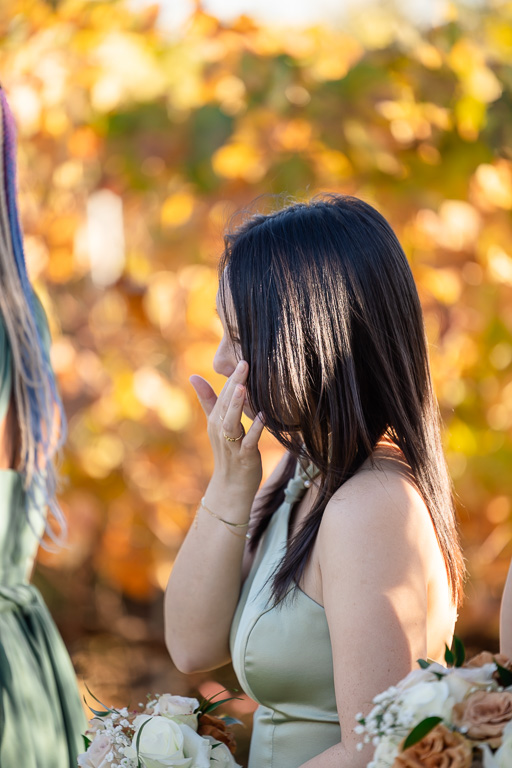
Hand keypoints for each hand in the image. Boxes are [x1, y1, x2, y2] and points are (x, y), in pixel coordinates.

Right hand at [190, 360, 264, 500]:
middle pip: (225, 404)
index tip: (240, 357)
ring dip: (236, 405)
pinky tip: (263, 416)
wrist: (231, 486)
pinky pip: (248, 441)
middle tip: (244, 363)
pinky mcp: (244, 457)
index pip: (222, 395)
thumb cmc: (228, 452)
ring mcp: (231, 444)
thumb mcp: (216, 424)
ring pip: (231, 422)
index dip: (231, 377)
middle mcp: (220, 430)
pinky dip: (255, 429)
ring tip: (243, 387)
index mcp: (215, 420)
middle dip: (234, 384)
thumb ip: (207, 400)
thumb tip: (193, 375)